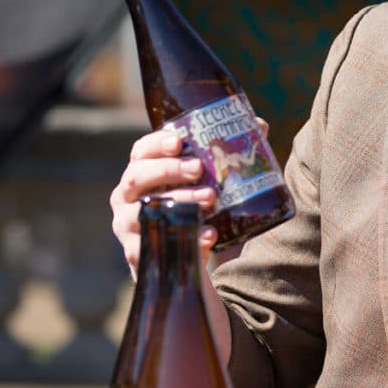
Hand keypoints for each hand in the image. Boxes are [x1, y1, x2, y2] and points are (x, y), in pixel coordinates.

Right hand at [109, 128, 218, 277]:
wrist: (190, 261)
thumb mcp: (210, 182)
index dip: (156, 143)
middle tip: (198, 168)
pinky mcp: (138, 255)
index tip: (180, 141)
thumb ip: (231, 153)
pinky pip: (158, 245)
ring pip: (146, 210)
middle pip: (136, 176)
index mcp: (142, 173)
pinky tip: (209, 234)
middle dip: (168, 169)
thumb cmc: (197, 211)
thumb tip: (259, 126)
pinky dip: (187, 238)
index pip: (141, 151)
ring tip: (210, 198)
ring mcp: (128, 227)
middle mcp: (128, 198)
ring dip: (180, 201)